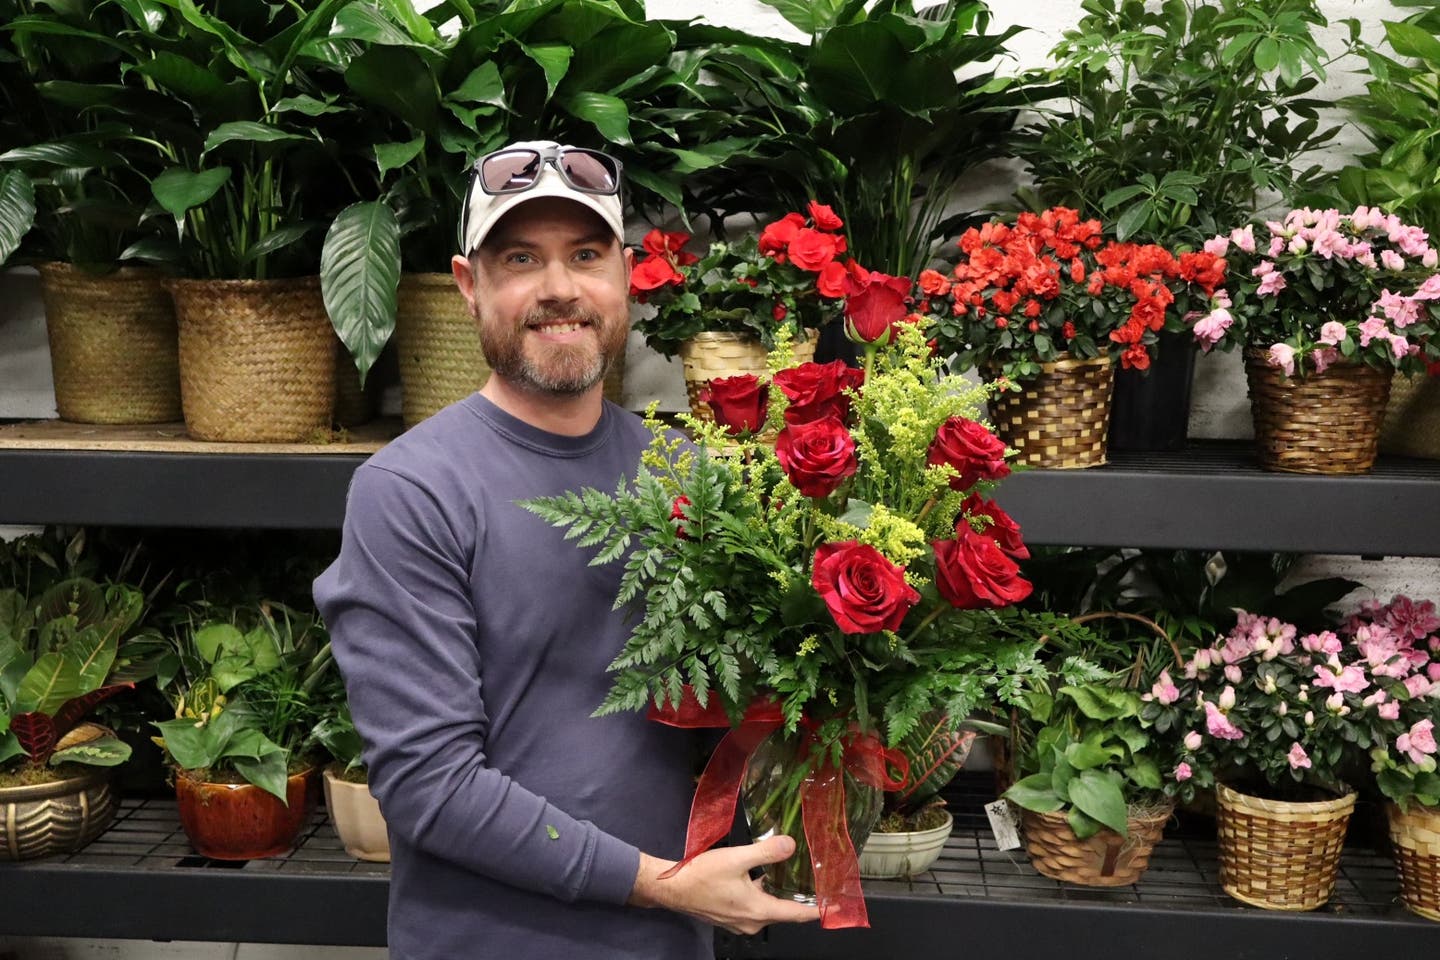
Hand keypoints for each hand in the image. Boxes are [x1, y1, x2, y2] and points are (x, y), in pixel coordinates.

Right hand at [629, 835, 820, 934]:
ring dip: (779, 896)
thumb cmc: (702, 875)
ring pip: (768, 909)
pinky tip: (760, 878)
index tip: (837, 904)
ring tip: (791, 877)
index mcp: (758, 910)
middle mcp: (752, 922)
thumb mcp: (736, 858)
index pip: (797, 914)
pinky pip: (754, 908)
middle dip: (800, 900)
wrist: (669, 888)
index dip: (819, 909)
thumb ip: (765, 852)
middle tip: (815, 883)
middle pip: (784, 913)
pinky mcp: (729, 916)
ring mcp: (739, 921)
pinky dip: (763, 896)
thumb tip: (791, 845)